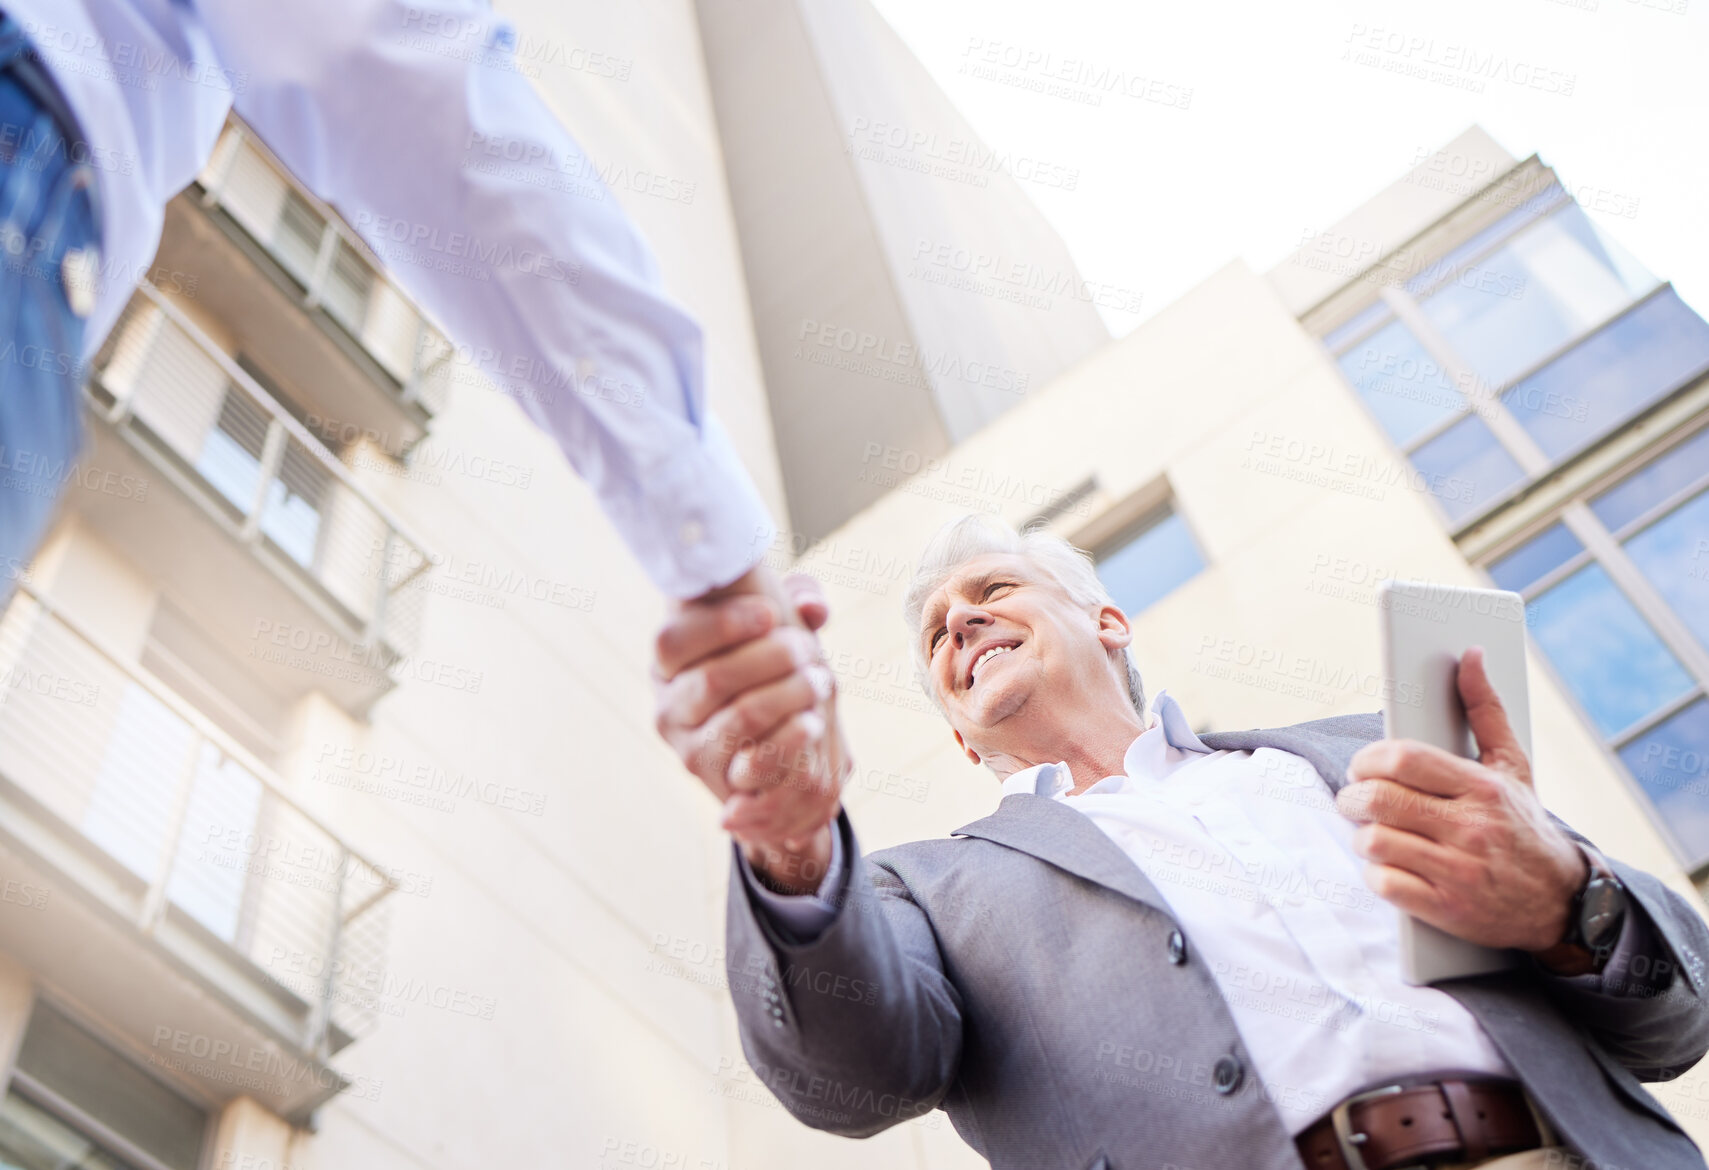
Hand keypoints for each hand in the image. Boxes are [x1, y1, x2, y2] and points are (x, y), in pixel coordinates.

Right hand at [652, 566, 848, 892]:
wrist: (775, 744)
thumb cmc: (772, 666)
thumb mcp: (780, 623)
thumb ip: (799, 596)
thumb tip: (813, 606)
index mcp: (667, 664)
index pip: (671, 641)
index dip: (721, 624)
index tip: (771, 613)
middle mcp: (669, 708)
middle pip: (713, 678)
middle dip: (772, 657)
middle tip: (807, 649)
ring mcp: (692, 750)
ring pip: (742, 716)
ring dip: (789, 694)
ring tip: (819, 680)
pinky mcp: (723, 785)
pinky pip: (756, 764)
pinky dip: (791, 739)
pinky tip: (813, 720)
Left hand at [1336, 646, 1587, 952]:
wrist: (1562, 903)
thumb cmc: (1524, 826)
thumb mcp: (1512, 767)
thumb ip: (1486, 711)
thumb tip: (1470, 657)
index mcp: (1481, 788)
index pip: (1402, 759)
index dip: (1367, 759)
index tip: (1363, 766)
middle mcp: (1471, 829)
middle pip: (1378, 799)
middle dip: (1353, 797)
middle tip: (1355, 799)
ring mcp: (1459, 872)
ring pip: (1374, 841)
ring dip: (1363, 836)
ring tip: (1372, 831)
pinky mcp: (1447, 909)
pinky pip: (1385, 884)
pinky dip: (1377, 874)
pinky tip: (1388, 865)